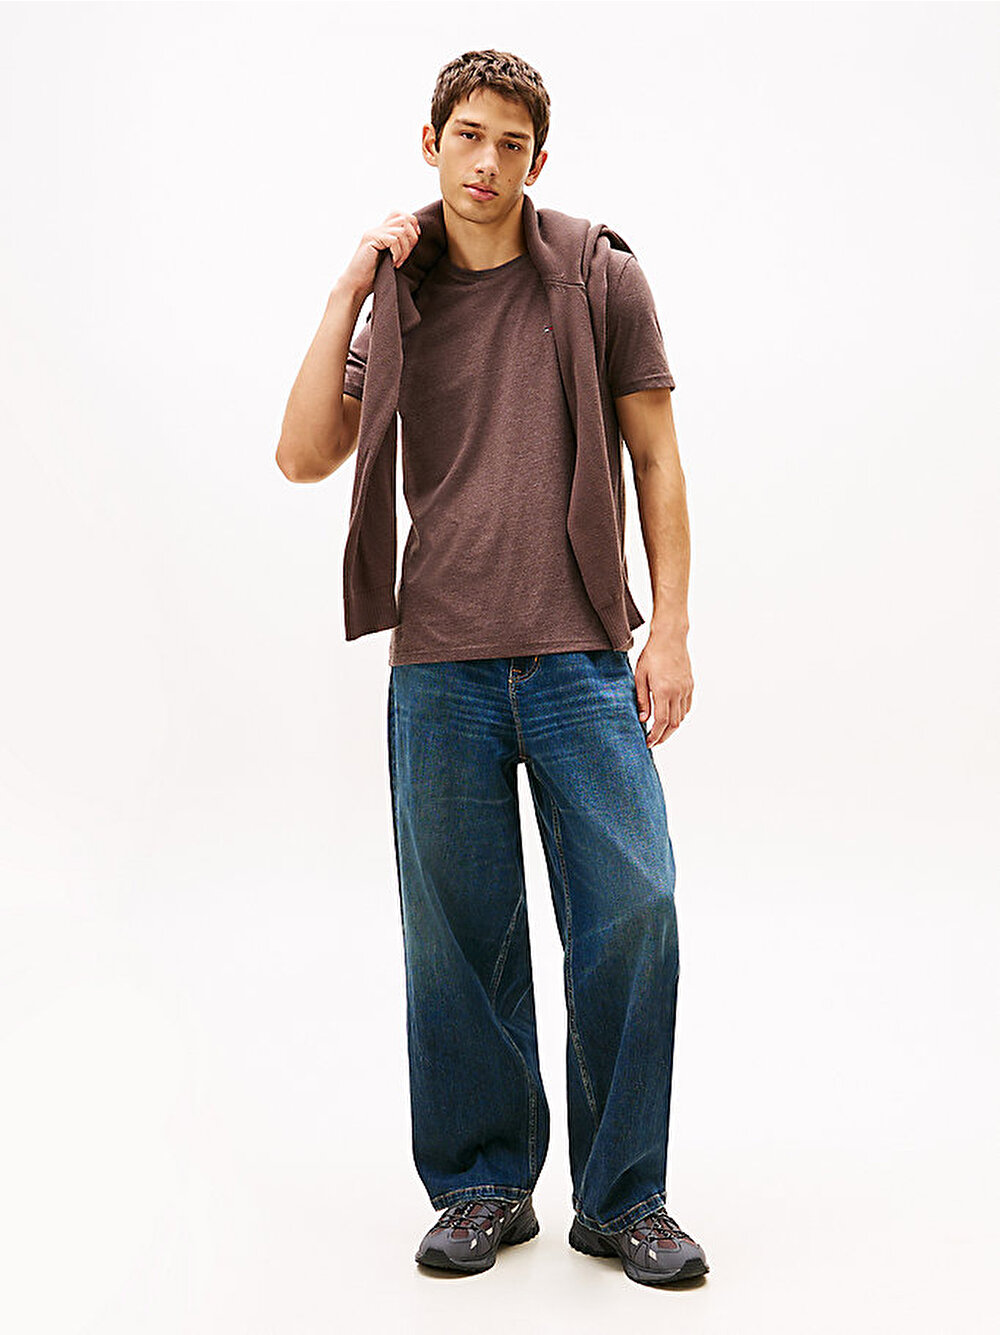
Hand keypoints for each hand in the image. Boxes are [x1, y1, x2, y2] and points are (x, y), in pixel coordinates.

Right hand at [339, 211, 421, 298]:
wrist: (356, 286)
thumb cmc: (374, 277)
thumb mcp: (392, 257)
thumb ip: (400, 244)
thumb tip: (417, 233)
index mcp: (381, 231)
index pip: (401, 214)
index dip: (412, 226)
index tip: (413, 244)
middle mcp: (376, 228)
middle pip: (404, 218)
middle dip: (411, 238)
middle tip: (405, 256)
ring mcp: (373, 233)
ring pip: (401, 230)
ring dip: (405, 249)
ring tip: (398, 262)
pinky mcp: (370, 240)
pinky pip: (394, 240)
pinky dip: (398, 253)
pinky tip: (393, 264)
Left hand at [634, 631, 693, 746]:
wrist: (670, 637)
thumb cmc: (651, 654)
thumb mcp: (640, 676)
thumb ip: (642, 699)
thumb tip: (643, 719)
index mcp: (663, 691)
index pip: (660, 722)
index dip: (654, 736)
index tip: (648, 743)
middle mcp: (677, 692)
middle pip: (673, 724)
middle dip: (663, 737)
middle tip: (653, 742)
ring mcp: (686, 689)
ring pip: (681, 717)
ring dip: (671, 727)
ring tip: (660, 731)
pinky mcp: (690, 685)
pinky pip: (687, 707)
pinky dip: (679, 716)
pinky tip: (670, 717)